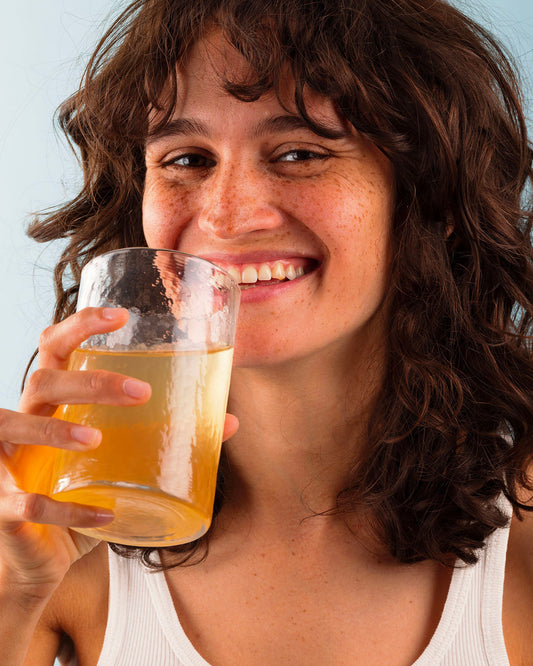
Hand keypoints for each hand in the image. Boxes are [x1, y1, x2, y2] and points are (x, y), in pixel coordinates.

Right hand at [0, 307, 148, 602]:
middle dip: (88, 382)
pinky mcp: (3, 508)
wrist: (39, 556)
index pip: (55, 348)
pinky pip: (27, 503)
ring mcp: (5, 463)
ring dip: (54, 431)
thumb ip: (169, 437)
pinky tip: (104, 514)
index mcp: (52, 402)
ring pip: (10, 426)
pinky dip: (67, 510)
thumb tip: (230, 421)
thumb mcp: (124, 460)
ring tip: (95, 439)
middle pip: (40, 381)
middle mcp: (24, 422)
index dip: (80, 325)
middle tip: (140, 393)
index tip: (121, 316)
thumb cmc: (82, 491)